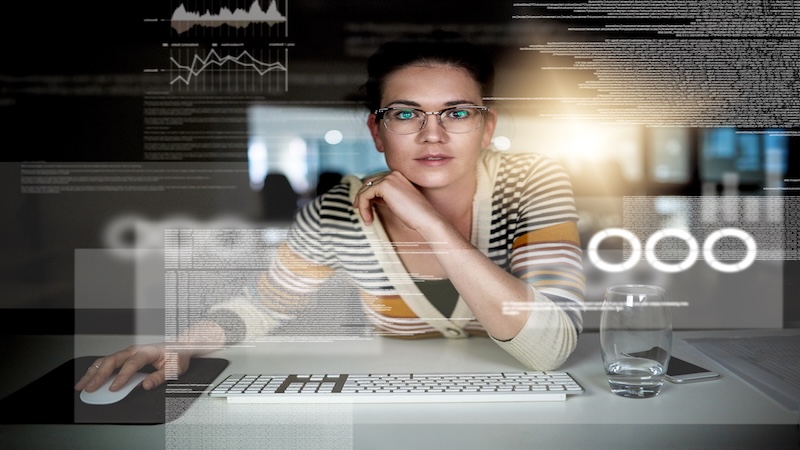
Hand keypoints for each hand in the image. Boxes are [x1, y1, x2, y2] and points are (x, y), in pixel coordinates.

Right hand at [73, 343, 190, 392]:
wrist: (178, 347)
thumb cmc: (176, 356)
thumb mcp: (174, 368)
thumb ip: (160, 377)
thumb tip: (146, 385)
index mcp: (146, 351)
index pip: (131, 364)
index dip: (121, 377)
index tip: (113, 388)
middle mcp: (134, 350)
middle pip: (112, 361)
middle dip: (99, 375)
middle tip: (89, 388)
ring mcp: (127, 353)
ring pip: (105, 361)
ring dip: (92, 373)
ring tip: (81, 385)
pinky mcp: (124, 357)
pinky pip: (107, 362)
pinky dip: (95, 371)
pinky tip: (88, 379)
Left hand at [353, 171, 440, 229]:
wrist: (426, 218)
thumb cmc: (415, 214)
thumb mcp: (396, 202)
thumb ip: (384, 197)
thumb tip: (370, 198)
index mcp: (398, 175)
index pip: (376, 181)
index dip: (368, 194)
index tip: (365, 207)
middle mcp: (393, 174)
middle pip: (368, 183)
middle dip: (362, 198)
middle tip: (362, 212)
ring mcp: (389, 178)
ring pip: (365, 189)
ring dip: (363, 205)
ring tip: (367, 219)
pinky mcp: (384, 186)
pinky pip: (364, 195)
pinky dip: (363, 207)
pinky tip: (368, 218)